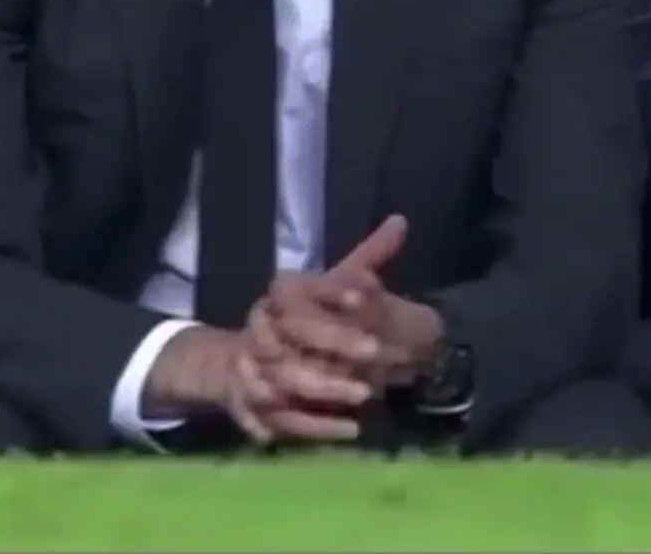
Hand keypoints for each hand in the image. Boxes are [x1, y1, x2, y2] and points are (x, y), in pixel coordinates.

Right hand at [234, 215, 439, 443]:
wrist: (249, 361)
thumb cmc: (309, 316)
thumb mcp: (339, 283)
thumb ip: (369, 256)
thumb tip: (400, 222)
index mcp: (279, 293)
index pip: (300, 294)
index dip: (333, 301)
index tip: (369, 308)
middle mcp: (260, 326)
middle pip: (292, 336)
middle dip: (335, 344)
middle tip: (377, 354)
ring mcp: (250, 367)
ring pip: (284, 380)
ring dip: (326, 391)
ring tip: (367, 397)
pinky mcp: (251, 407)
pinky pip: (280, 420)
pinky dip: (314, 427)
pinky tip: (349, 428)